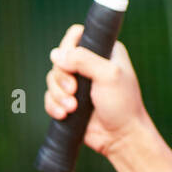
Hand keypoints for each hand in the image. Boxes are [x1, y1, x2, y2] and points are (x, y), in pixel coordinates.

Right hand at [44, 23, 149, 156]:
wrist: (121, 136)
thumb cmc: (122, 104)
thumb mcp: (109, 75)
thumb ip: (83, 60)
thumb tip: (56, 54)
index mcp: (104, 51)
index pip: (77, 35)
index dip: (68, 46)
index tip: (69, 61)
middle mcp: (90, 64)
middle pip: (59, 58)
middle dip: (62, 77)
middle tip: (74, 91)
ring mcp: (79, 83)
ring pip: (52, 79)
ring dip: (58, 94)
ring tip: (72, 108)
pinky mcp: (69, 100)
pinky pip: (50, 97)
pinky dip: (53, 106)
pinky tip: (65, 115)